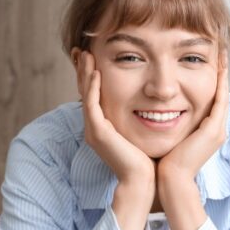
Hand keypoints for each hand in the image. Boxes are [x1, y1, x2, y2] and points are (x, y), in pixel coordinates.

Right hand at [77, 51, 154, 229]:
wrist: (144, 181)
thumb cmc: (147, 158)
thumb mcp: (139, 131)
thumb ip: (137, 116)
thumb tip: (148, 101)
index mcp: (102, 126)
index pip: (93, 95)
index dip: (90, 75)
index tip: (92, 55)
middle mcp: (94, 127)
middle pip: (84, 92)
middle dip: (82, 70)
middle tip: (81, 49)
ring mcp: (94, 130)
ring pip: (85, 95)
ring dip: (85, 73)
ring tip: (85, 54)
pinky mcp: (99, 133)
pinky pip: (92, 105)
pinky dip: (94, 87)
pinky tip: (97, 72)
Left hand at [157, 55, 228, 229]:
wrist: (169, 181)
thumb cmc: (163, 163)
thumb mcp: (167, 138)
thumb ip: (167, 123)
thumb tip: (156, 113)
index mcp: (206, 131)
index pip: (211, 98)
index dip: (210, 78)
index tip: (206, 58)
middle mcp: (216, 128)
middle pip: (220, 92)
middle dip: (219, 69)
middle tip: (217, 47)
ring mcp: (217, 129)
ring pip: (223, 91)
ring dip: (222, 70)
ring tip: (219, 49)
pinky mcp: (214, 129)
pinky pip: (220, 98)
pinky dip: (220, 80)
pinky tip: (217, 63)